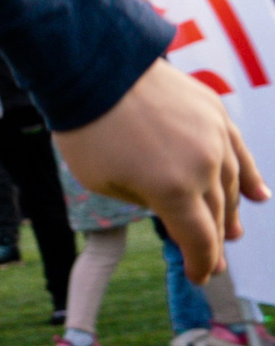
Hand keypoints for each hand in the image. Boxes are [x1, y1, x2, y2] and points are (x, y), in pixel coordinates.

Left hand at [55, 60, 267, 276]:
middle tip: (215, 262)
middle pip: (216, 214)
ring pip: (230, 184)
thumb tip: (169, 205)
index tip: (201, 278)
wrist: (93, 67)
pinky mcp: (214, 113)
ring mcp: (213, 137)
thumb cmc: (87, 129)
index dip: (201, 263)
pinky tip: (259, 196)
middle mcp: (203, 166)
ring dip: (232, 211)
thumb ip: (143, 200)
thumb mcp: (102, 181)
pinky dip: (249, 175)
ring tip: (233, 232)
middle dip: (214, 242)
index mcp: (172, 190)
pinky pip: (239, 151)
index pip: (198, 239)